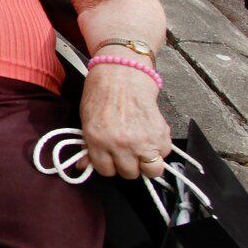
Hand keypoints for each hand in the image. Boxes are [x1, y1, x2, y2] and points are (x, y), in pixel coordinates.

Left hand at [79, 63, 171, 179]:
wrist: (122, 74)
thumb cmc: (102, 94)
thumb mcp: (87, 121)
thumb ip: (88, 146)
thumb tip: (83, 166)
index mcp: (98, 141)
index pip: (106, 171)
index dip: (110, 165)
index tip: (112, 158)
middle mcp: (120, 145)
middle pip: (129, 173)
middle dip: (129, 164)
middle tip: (129, 151)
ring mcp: (142, 141)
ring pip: (151, 171)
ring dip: (148, 163)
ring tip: (143, 150)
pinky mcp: (160, 134)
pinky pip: (164, 154)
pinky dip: (160, 149)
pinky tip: (152, 137)